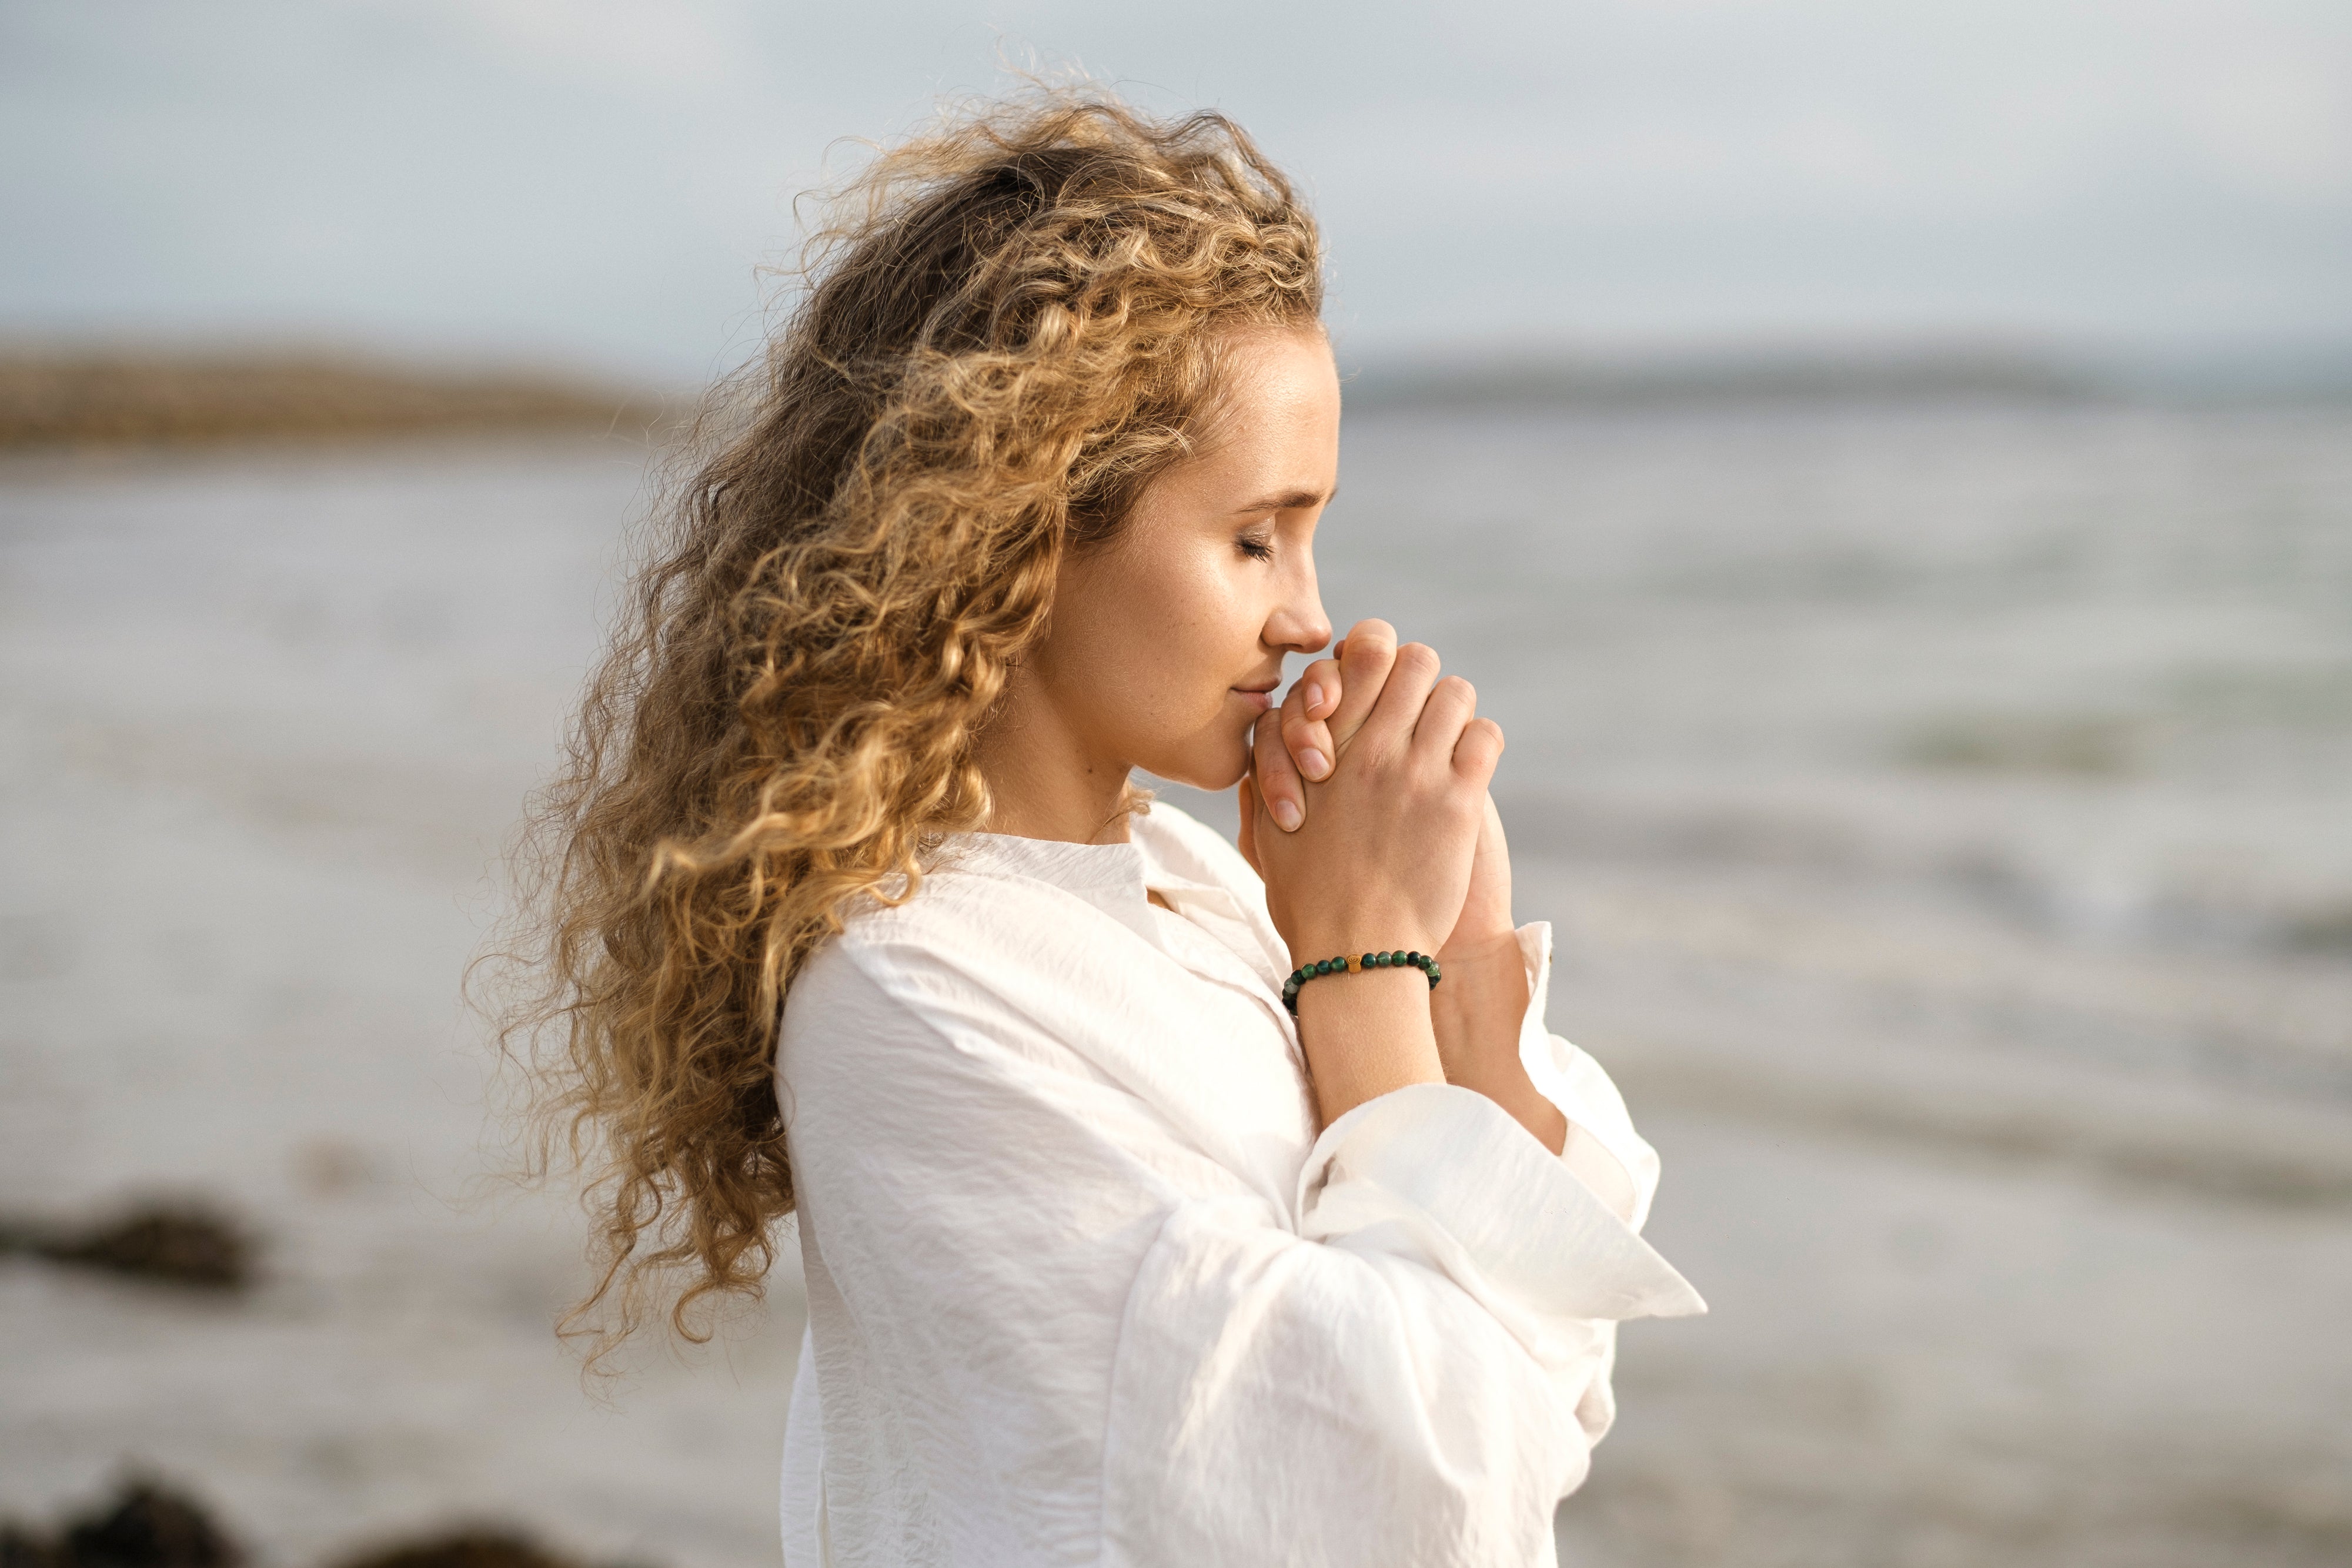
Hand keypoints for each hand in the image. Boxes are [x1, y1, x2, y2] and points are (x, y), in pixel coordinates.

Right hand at [1240, 638, 1501, 964]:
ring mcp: (1418, 773)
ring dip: (1452, 712)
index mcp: (1325, 747)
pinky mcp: (1459, 804)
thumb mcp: (1266, 833)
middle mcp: (1372, 748)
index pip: (1364, 650)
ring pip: (1456, 693)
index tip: (1376, 689)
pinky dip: (1479, 745)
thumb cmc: (1307, 900)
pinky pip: (1485, 737)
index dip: (1376, 655)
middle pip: (1416, 659)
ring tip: (1443, 744)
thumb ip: (1265, 782)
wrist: (1356, 953)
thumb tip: (1273, 744)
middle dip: (1418, 679)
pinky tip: (1465, 772)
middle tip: (1415, 713)